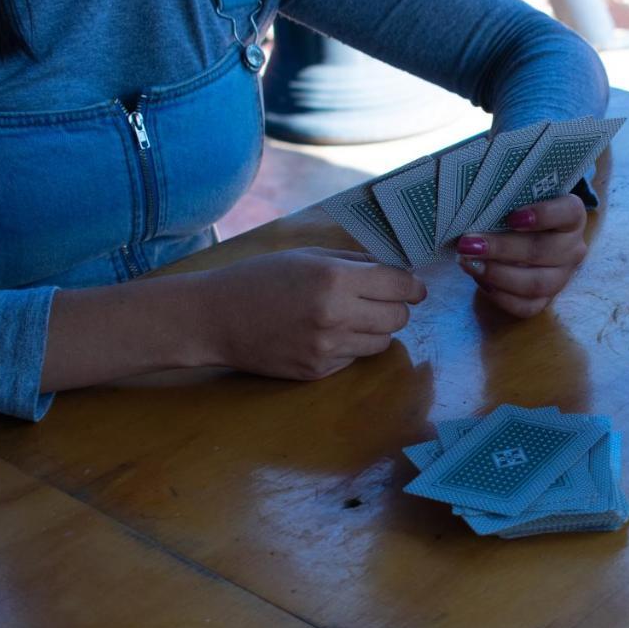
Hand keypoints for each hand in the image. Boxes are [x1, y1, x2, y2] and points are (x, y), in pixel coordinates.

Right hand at [199, 247, 425, 379]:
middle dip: (396, 307)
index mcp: (335, 279)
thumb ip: (355, 261)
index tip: (414, 287)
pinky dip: (349, 346)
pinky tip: (323, 333)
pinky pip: (354, 358)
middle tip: (381, 300)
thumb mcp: (308, 255)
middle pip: (399, 318)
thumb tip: (396, 268)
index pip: (400, 286)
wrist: (214, 318)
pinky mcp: (317, 372)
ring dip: (376, 329)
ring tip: (350, 316)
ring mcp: (326, 349)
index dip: (413, 286)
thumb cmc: (260, 278)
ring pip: (382, 342)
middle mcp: (335, 316)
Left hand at [455, 194, 588, 317]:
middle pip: (543, 251)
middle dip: (503, 248)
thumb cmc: (517, 211)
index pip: (569, 212)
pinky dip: (500, 296)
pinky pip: (526, 307)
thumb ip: (504, 200)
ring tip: (470, 264)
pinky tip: (480, 280)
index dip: (543, 215)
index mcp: (572, 217)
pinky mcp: (547, 300)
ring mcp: (562, 277)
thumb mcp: (517, 200)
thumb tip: (471, 202)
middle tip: (470, 244)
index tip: (513, 216)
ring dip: (498, 274)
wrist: (526, 238)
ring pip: (536, 283)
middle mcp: (572, 248)